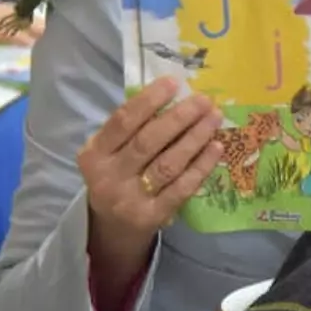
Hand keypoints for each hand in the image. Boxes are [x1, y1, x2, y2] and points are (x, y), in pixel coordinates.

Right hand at [79, 77, 222, 310]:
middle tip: (204, 100)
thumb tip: (174, 93)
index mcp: (95, 154)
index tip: (174, 82)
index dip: (148, 100)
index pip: (122, 122)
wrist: (113, 228)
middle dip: (179, 117)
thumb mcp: (111, 152)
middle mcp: (109, 177)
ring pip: (168, 164)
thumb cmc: (117, 176)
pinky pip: (181, 187)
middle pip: (148, 142)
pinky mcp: (152, 216)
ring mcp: (130, 199)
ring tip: (214, 118)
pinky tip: (216, 147)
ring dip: (195, 138)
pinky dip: (201, 166)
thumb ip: (133, 127)